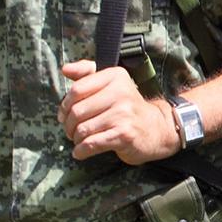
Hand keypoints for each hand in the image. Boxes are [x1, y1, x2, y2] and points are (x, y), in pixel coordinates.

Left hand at [59, 59, 179, 163]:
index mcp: (115, 77)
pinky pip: (92, 144)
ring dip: (76, 139)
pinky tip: (80, 152)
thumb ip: (88, 74)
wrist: (156, 129)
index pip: (77, 89)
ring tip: (79, 140)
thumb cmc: (128, 107)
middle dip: (69, 125)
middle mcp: (121, 92)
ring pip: (83, 129)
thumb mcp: (112, 84)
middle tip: (71, 131)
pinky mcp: (124, 134)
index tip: (64, 114)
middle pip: (77, 111)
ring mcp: (124, 114)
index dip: (64, 105)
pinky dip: (81, 151)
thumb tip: (65, 69)